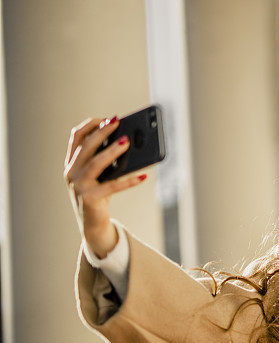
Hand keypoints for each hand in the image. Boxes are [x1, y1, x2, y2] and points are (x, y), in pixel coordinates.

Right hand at [63, 115, 146, 256]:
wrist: (93, 224)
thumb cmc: (99, 195)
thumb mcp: (100, 176)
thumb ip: (106, 160)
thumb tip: (127, 142)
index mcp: (71, 164)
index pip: (76, 138)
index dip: (89, 126)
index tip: (105, 118)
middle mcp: (71, 173)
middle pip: (86, 147)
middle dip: (102, 132)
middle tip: (117, 122)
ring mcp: (79, 186)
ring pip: (96, 163)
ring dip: (112, 151)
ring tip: (127, 142)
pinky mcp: (90, 199)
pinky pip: (113, 186)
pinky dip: (129, 181)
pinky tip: (143, 176)